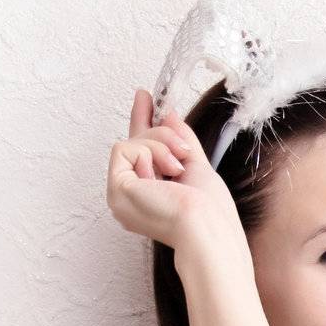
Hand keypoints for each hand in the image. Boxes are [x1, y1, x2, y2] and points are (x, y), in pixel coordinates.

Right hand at [105, 88, 246, 252]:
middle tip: (184, 151)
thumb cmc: (209, 211)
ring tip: (177, 170)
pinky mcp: (116, 188)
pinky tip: (165, 174)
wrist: (207, 228)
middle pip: (137, 143)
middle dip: (164, 137)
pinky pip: (125, 148)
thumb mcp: (195, 166)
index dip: (142, 122)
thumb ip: (179, 141)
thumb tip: (168, 115)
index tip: (145, 97)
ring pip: (132, 142)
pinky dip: (150, 153)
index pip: (140, 153)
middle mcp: (131, 198)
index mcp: (149, 196)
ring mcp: (120, 195)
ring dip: (162, 146)